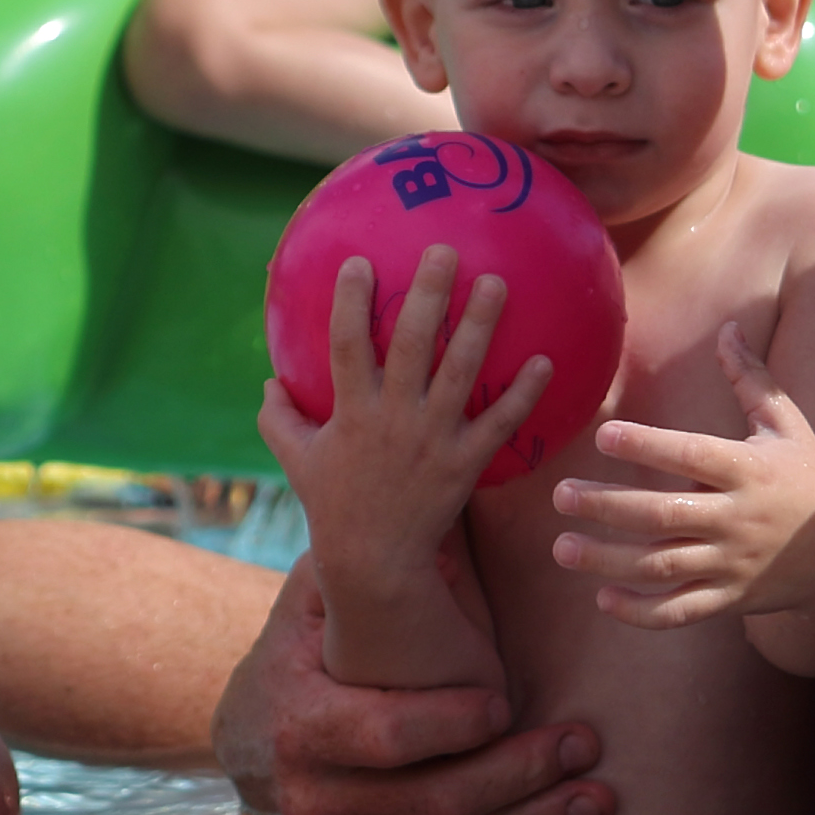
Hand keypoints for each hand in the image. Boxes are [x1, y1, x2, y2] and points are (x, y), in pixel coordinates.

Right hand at [208, 559, 611, 814]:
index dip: (448, 726)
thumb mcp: (314, 595)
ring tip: (596, 795)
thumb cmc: (300, 641)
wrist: (248, 729)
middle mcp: (318, 792)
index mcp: (301, 721)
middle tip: (579, 744)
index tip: (505, 701)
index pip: (383, 734)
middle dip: (512, 776)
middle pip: (429, 801)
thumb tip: (444, 542)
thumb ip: (367, 570)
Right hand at [257, 247, 551, 576]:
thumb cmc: (333, 506)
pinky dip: (524, 393)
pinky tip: (544, 360)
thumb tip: (270, 381)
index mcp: (352, 412)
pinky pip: (500, 423)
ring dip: (481, 325)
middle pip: (414, 344)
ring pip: (462, 372)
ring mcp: (434, 439)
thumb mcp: (296, 461)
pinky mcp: (466, 464)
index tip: (360, 262)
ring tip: (498, 282)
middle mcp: (395, 418)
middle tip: (446, 251)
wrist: (375, 563)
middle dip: (430, 293)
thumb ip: (278, 418)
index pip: (346, 345)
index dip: (350, 302)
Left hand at [550, 325, 814, 628]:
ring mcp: (732, 564)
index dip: (648, 445)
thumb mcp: (787, 425)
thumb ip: (751, 378)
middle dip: (608, 506)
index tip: (603, 434)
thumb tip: (729, 326)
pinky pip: (681, 612)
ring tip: (561, 547)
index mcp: (748, 470)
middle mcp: (737, 519)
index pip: (692, 455)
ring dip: (609, 560)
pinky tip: (603, 598)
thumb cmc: (808, 477)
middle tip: (560, 495)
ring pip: (663, 565)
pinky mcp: (730, 600)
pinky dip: (642, 612)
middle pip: (664, 514)